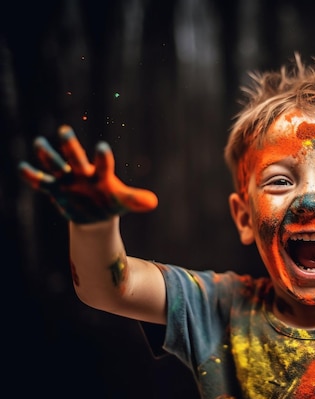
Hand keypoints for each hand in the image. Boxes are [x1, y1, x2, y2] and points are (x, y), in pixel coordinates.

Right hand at [19, 125, 157, 223]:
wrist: (96, 214)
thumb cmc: (112, 202)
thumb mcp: (123, 202)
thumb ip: (135, 199)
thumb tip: (153, 202)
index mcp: (101, 175)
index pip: (103, 164)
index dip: (102, 157)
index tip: (101, 146)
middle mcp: (83, 174)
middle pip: (75, 158)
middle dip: (70, 146)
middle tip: (64, 130)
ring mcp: (68, 180)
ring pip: (56, 165)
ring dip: (47, 156)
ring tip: (39, 143)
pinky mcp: (55, 190)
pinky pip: (41, 182)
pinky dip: (32, 176)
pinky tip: (23, 168)